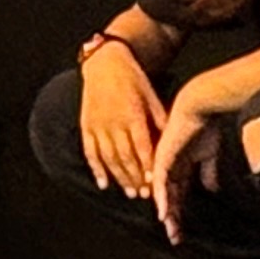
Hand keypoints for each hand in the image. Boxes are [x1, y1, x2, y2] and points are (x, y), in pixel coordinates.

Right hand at [76, 42, 166, 199]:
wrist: (105, 63)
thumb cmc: (133, 80)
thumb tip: (173, 142)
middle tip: (145, 195)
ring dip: (120, 178)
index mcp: (132, 116)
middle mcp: (113, 123)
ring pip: (109, 158)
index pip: (142, 147)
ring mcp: (98, 126)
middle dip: (136, 178)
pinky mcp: (86, 126)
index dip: (149, 167)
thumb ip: (160, 120)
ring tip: (130, 193)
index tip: (156, 183)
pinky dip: (96, 169)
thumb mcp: (151, 97)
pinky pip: (90, 152)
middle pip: (125, 157)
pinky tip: (103, 184)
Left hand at [147, 92, 225, 245]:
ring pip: (162, 192)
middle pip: (168, 197)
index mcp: (179, 167)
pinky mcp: (162, 156)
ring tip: (169, 227)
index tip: (181, 231)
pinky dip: (163, 196)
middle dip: (172, 217)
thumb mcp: (209, 154)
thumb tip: (211, 189)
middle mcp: (168, 167)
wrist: (200, 106)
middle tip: (174, 236)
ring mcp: (163, 162)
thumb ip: (208, 171)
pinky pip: (161, 180)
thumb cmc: (206, 126)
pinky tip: (163, 211)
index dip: (179, 213)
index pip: (177, 195)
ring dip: (167, 210)